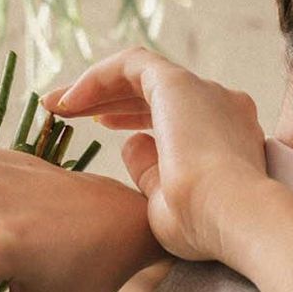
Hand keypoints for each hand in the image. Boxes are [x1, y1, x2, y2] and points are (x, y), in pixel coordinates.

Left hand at [44, 47, 270, 265]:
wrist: (235, 218)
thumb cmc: (206, 227)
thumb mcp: (169, 203)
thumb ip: (151, 172)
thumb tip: (131, 145)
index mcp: (228, 136)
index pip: (176, 115)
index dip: (134, 118)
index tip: (102, 130)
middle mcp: (221, 106)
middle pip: (156, 93)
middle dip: (110, 100)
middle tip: (70, 113)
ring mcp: (203, 91)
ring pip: (141, 76)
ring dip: (97, 88)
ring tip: (57, 105)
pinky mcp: (178, 84)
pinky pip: (130, 65)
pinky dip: (97, 78)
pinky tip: (68, 101)